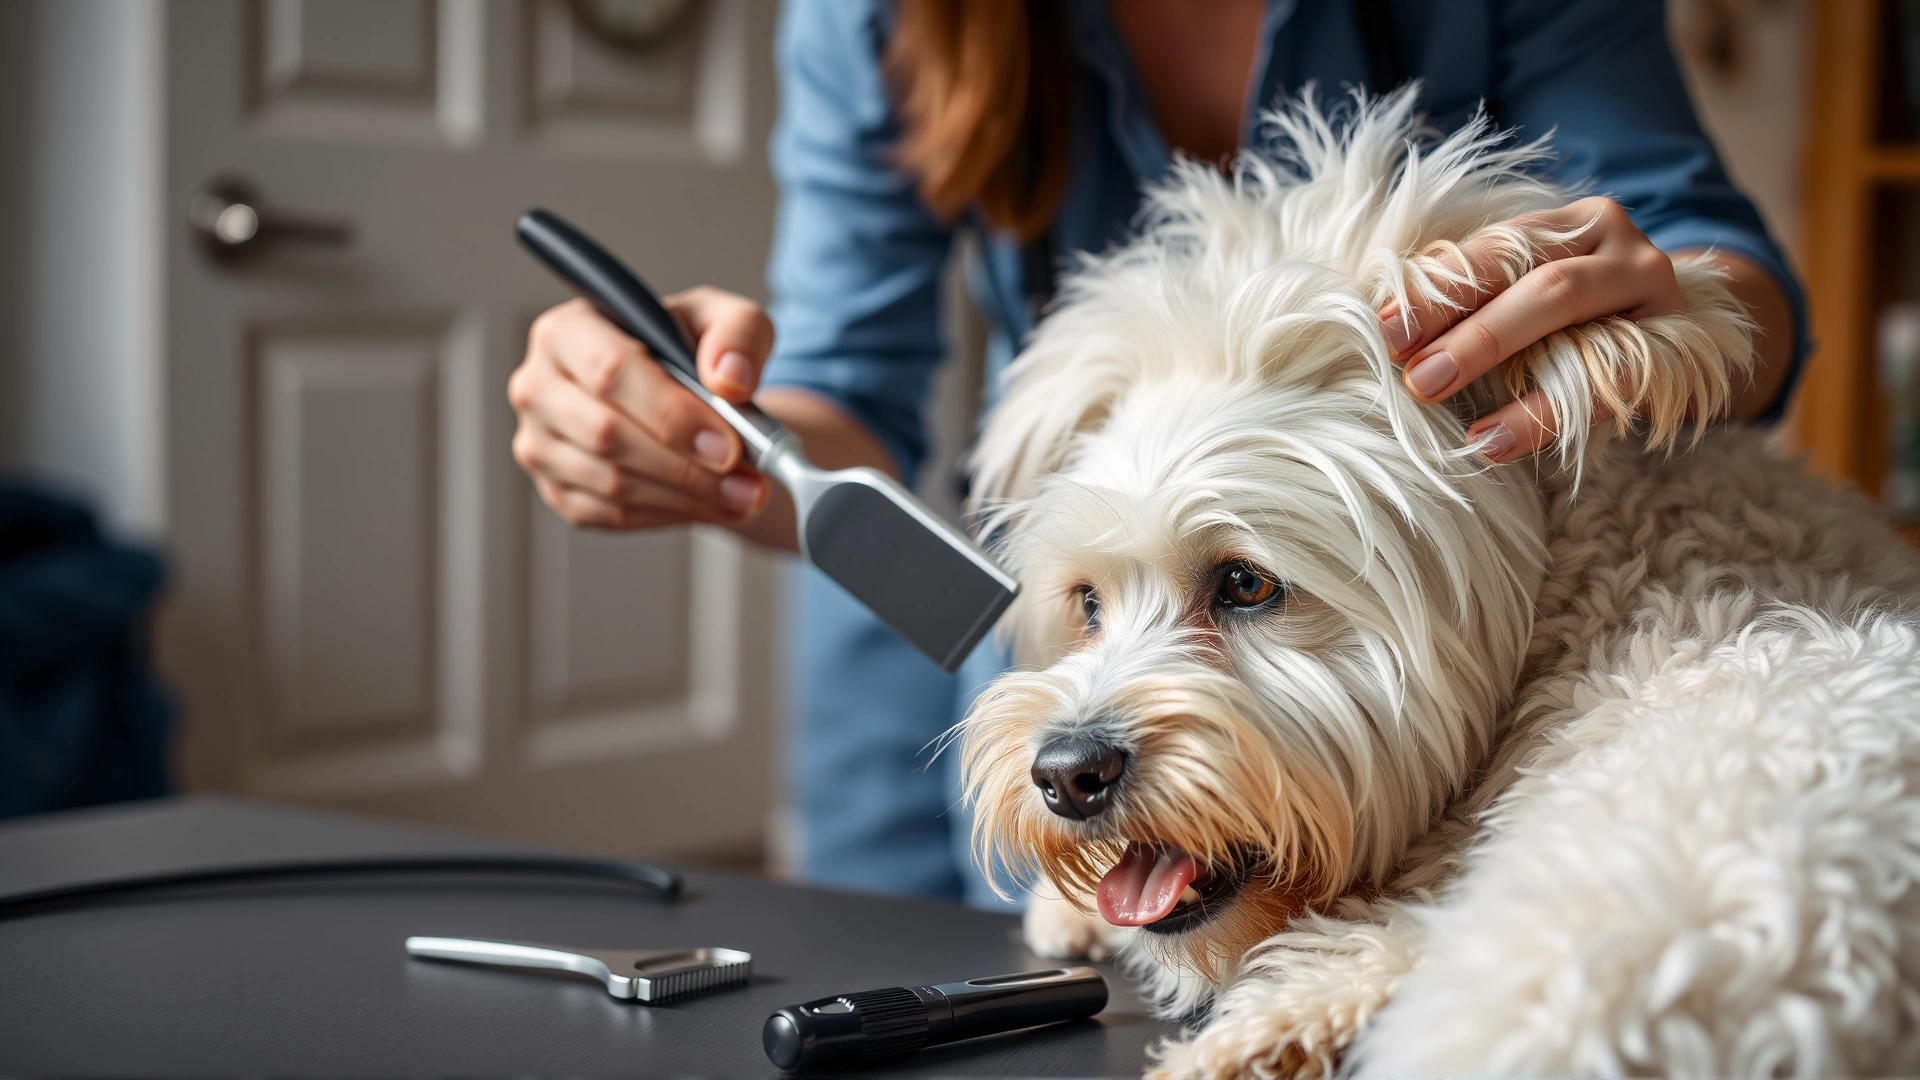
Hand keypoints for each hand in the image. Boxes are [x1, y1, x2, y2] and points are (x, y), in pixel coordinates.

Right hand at [508, 288, 774, 528]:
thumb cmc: (688, 349)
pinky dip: (669, 515)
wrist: (676, 393)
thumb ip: (738, 333)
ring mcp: (540, 444)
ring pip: (611, 484)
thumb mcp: (724, 320)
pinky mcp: (556, 491)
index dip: (671, 414)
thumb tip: (731, 378)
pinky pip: (611, 516)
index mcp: (567, 330)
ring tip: (744, 495)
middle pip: (606, 435)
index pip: (610, 372)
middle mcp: (538, 386)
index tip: (727, 444)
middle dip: (686, 466)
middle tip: (746, 480)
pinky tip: (711, 505)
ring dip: (687, 497)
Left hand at [1378, 196, 1685, 461]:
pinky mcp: (1676, 353)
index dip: (1438, 288)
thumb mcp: (1531, 301)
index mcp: (1576, 223)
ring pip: (1567, 309)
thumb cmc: (1580, 327)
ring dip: (1488, 349)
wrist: (1680, 346)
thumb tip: (1387, 331)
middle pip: (1534, 276)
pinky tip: (1490, 442)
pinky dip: (1537, 416)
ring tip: (1431, 390)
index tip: (1382, 329)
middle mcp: (1621, 246)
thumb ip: (1478, 302)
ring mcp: (1655, 295)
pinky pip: (1601, 382)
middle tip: (1407, 367)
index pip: (1497, 248)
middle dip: (1462, 322)